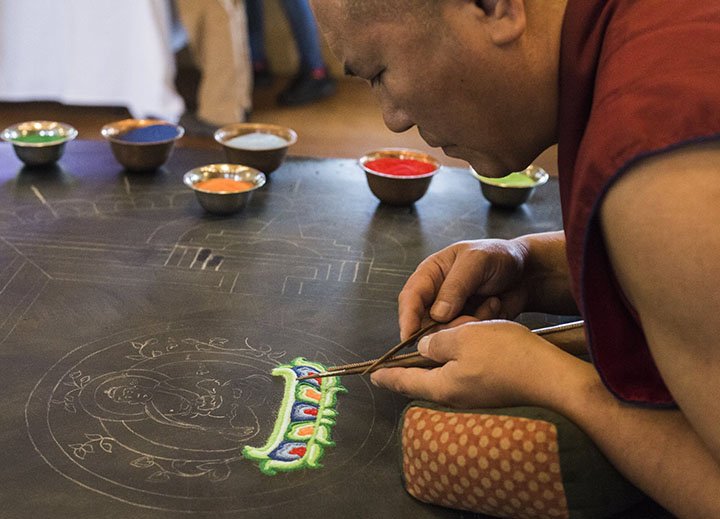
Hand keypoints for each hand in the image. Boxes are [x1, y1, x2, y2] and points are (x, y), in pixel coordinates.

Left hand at [371, 319, 586, 408]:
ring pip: (449, 371)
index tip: (373, 376)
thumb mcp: (463, 337)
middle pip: (427, 377)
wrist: (551, 376)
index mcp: (441, 385)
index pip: (405, 381)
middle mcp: (455, 397)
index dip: (388, 375)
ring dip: (447, 352)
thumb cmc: (505, 355)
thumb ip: (437, 342)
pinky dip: (465, 355)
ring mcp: (474, 397)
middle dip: (420, 357)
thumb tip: (424, 348)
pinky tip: (474, 340)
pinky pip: (468, 371)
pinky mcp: (492, 391)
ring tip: (451, 331)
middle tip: (415, 341)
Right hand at [398, 239, 530, 339]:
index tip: (409, 337)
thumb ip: (456, 286)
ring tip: (490, 304)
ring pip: (445, 333)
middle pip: (423, 322)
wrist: (527, 272)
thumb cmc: (499, 257)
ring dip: (469, 323)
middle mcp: (436, 295)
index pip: (410, 298)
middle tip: (470, 317)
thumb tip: (437, 314)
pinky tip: (495, 307)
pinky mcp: (466, 326)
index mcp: (431, 274)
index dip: (407, 318)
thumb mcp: (476, 262)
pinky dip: (482, 326)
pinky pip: (465, 338)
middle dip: (446, 326)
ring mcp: (451, 313)